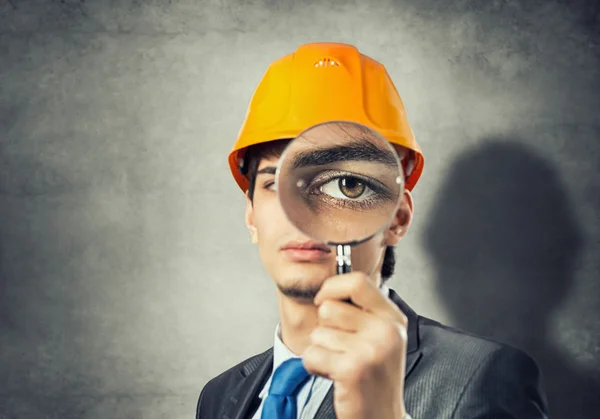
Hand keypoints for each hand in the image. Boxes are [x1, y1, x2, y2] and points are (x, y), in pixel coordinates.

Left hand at [302, 272, 408, 418]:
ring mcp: (371, 350)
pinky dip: (314, 366)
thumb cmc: (374, 376)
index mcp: (393, 318)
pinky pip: (312, 354)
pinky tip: (333, 375)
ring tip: (341, 364)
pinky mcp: (352, 369)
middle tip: (341, 348)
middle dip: (324, 328)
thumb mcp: (379, 336)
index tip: (323, 299)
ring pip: (318, 333)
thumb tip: (328, 287)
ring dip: (321, 350)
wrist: (382, 417)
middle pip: (329, 307)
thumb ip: (360, 310)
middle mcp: (386, 330)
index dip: (332, 287)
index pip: (357, 281)